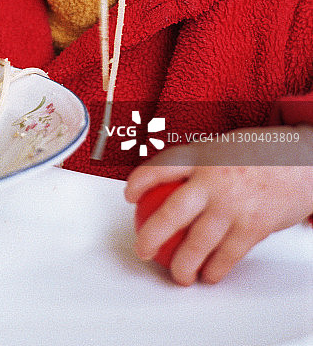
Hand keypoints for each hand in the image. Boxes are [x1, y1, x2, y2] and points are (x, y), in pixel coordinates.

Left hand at [125, 126, 312, 285]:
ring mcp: (232, 204)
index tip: (128, 195)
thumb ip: (198, 163)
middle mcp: (213, 180)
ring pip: (198, 243)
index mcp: (202, 156)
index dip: (139, 181)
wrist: (302, 162)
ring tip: (178, 274)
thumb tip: (167, 179)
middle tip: (143, 249)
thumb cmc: (260, 154)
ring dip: (183, 264)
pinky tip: (209, 275)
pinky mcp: (252, 226)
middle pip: (171, 212)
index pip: (161, 167)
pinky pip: (227, 255)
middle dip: (151, 235)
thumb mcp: (222, 147)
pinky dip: (215, 269)